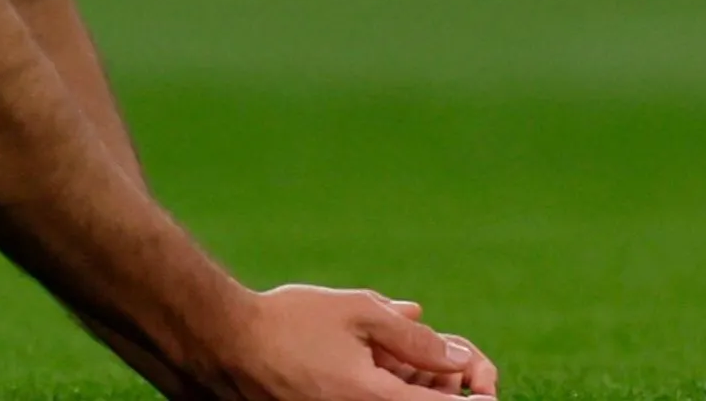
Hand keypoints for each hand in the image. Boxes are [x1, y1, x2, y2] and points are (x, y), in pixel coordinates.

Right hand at [215, 284, 497, 399]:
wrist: (224, 344)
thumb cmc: (288, 323)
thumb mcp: (357, 313)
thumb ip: (413, 336)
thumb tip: (456, 355)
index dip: (473, 398)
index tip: (481, 384)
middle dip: (437, 389)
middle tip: (451, 367)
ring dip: (406, 389)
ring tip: (392, 357)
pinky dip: (379, 390)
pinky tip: (367, 362)